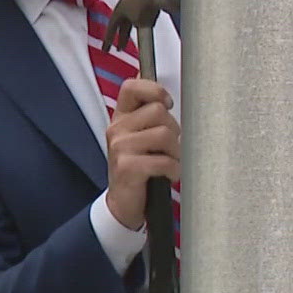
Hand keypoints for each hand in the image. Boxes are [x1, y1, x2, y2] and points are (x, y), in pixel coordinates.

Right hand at [105, 77, 180, 230]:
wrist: (124, 205)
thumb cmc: (139, 169)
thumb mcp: (141, 138)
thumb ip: (149, 114)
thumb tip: (162, 90)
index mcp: (121, 118)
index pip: (132, 87)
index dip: (154, 90)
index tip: (167, 103)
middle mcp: (117, 129)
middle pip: (159, 111)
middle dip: (173, 130)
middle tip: (169, 148)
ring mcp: (120, 148)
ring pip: (164, 134)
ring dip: (176, 152)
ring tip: (170, 162)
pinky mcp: (127, 167)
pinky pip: (164, 160)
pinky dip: (173, 170)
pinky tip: (168, 175)